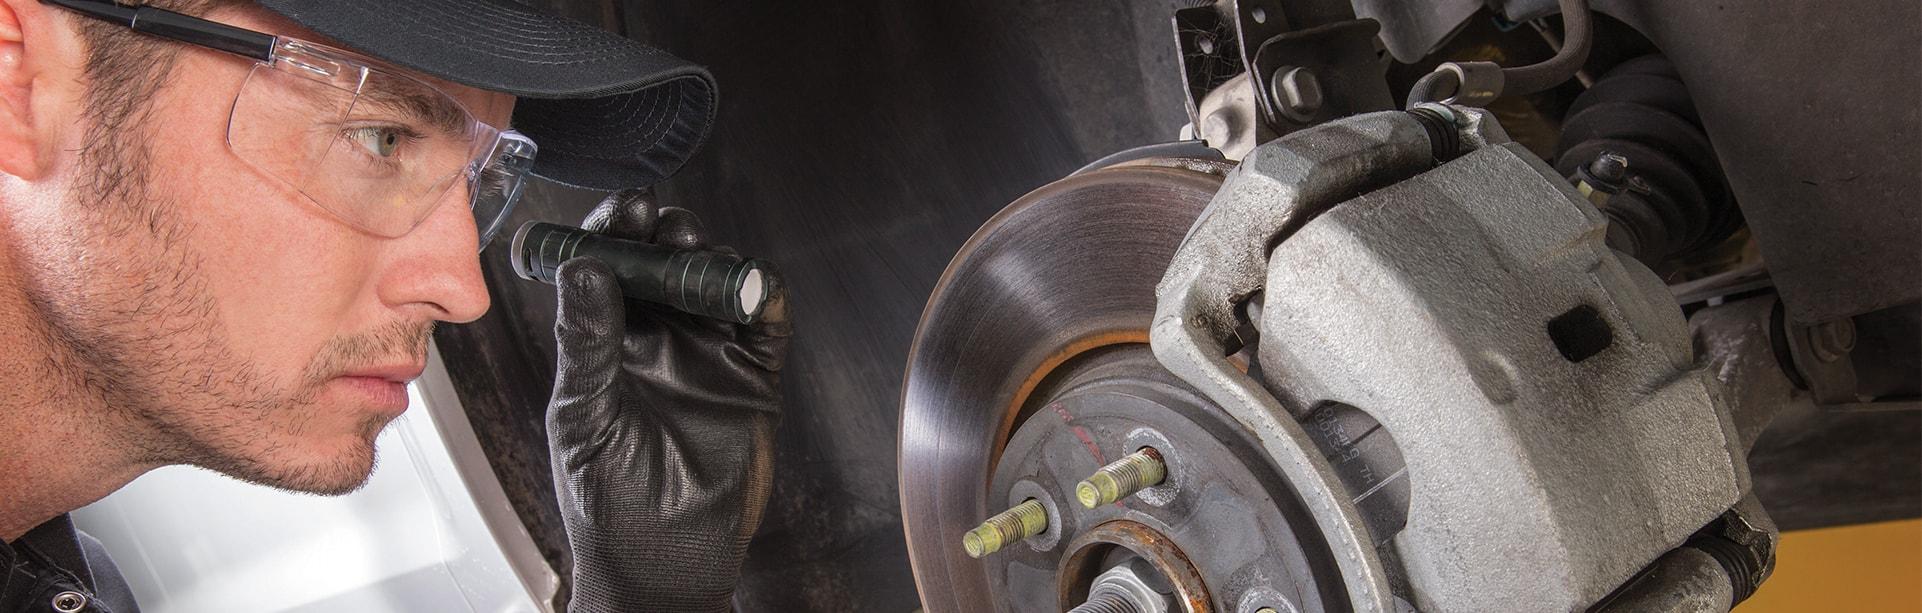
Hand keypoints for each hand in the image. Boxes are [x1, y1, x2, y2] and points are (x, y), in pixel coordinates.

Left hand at [545, 188, 788, 612]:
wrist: (664, 561)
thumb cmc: (606, 503)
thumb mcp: (583, 416)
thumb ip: (588, 342)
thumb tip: (583, 270)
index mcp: (606, 345)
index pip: (608, 271)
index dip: (614, 233)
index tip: (622, 210)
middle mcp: (657, 342)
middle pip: (665, 266)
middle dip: (665, 236)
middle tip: (661, 224)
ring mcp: (705, 356)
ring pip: (714, 285)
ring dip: (709, 259)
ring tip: (696, 252)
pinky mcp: (750, 378)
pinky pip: (764, 325)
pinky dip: (765, 296)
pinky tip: (754, 285)